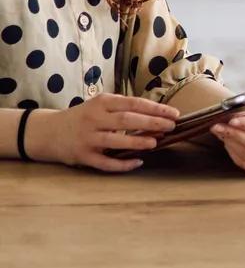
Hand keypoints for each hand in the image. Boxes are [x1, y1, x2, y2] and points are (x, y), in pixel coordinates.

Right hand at [22, 93, 178, 171]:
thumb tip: (157, 114)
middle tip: (171, 126)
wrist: (48, 132)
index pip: (133, 103)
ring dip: (137, 141)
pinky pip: (105, 163)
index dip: (155, 108)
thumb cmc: (83, 117)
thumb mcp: (100, 105)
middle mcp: (94, 119)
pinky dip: (122, 164)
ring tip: (156, 142)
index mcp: (101, 103)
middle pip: (126, 120)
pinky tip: (138, 162)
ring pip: (115, 141)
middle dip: (151, 123)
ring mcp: (87, 138)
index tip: (174, 113)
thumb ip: (123, 108)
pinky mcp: (82, 156)